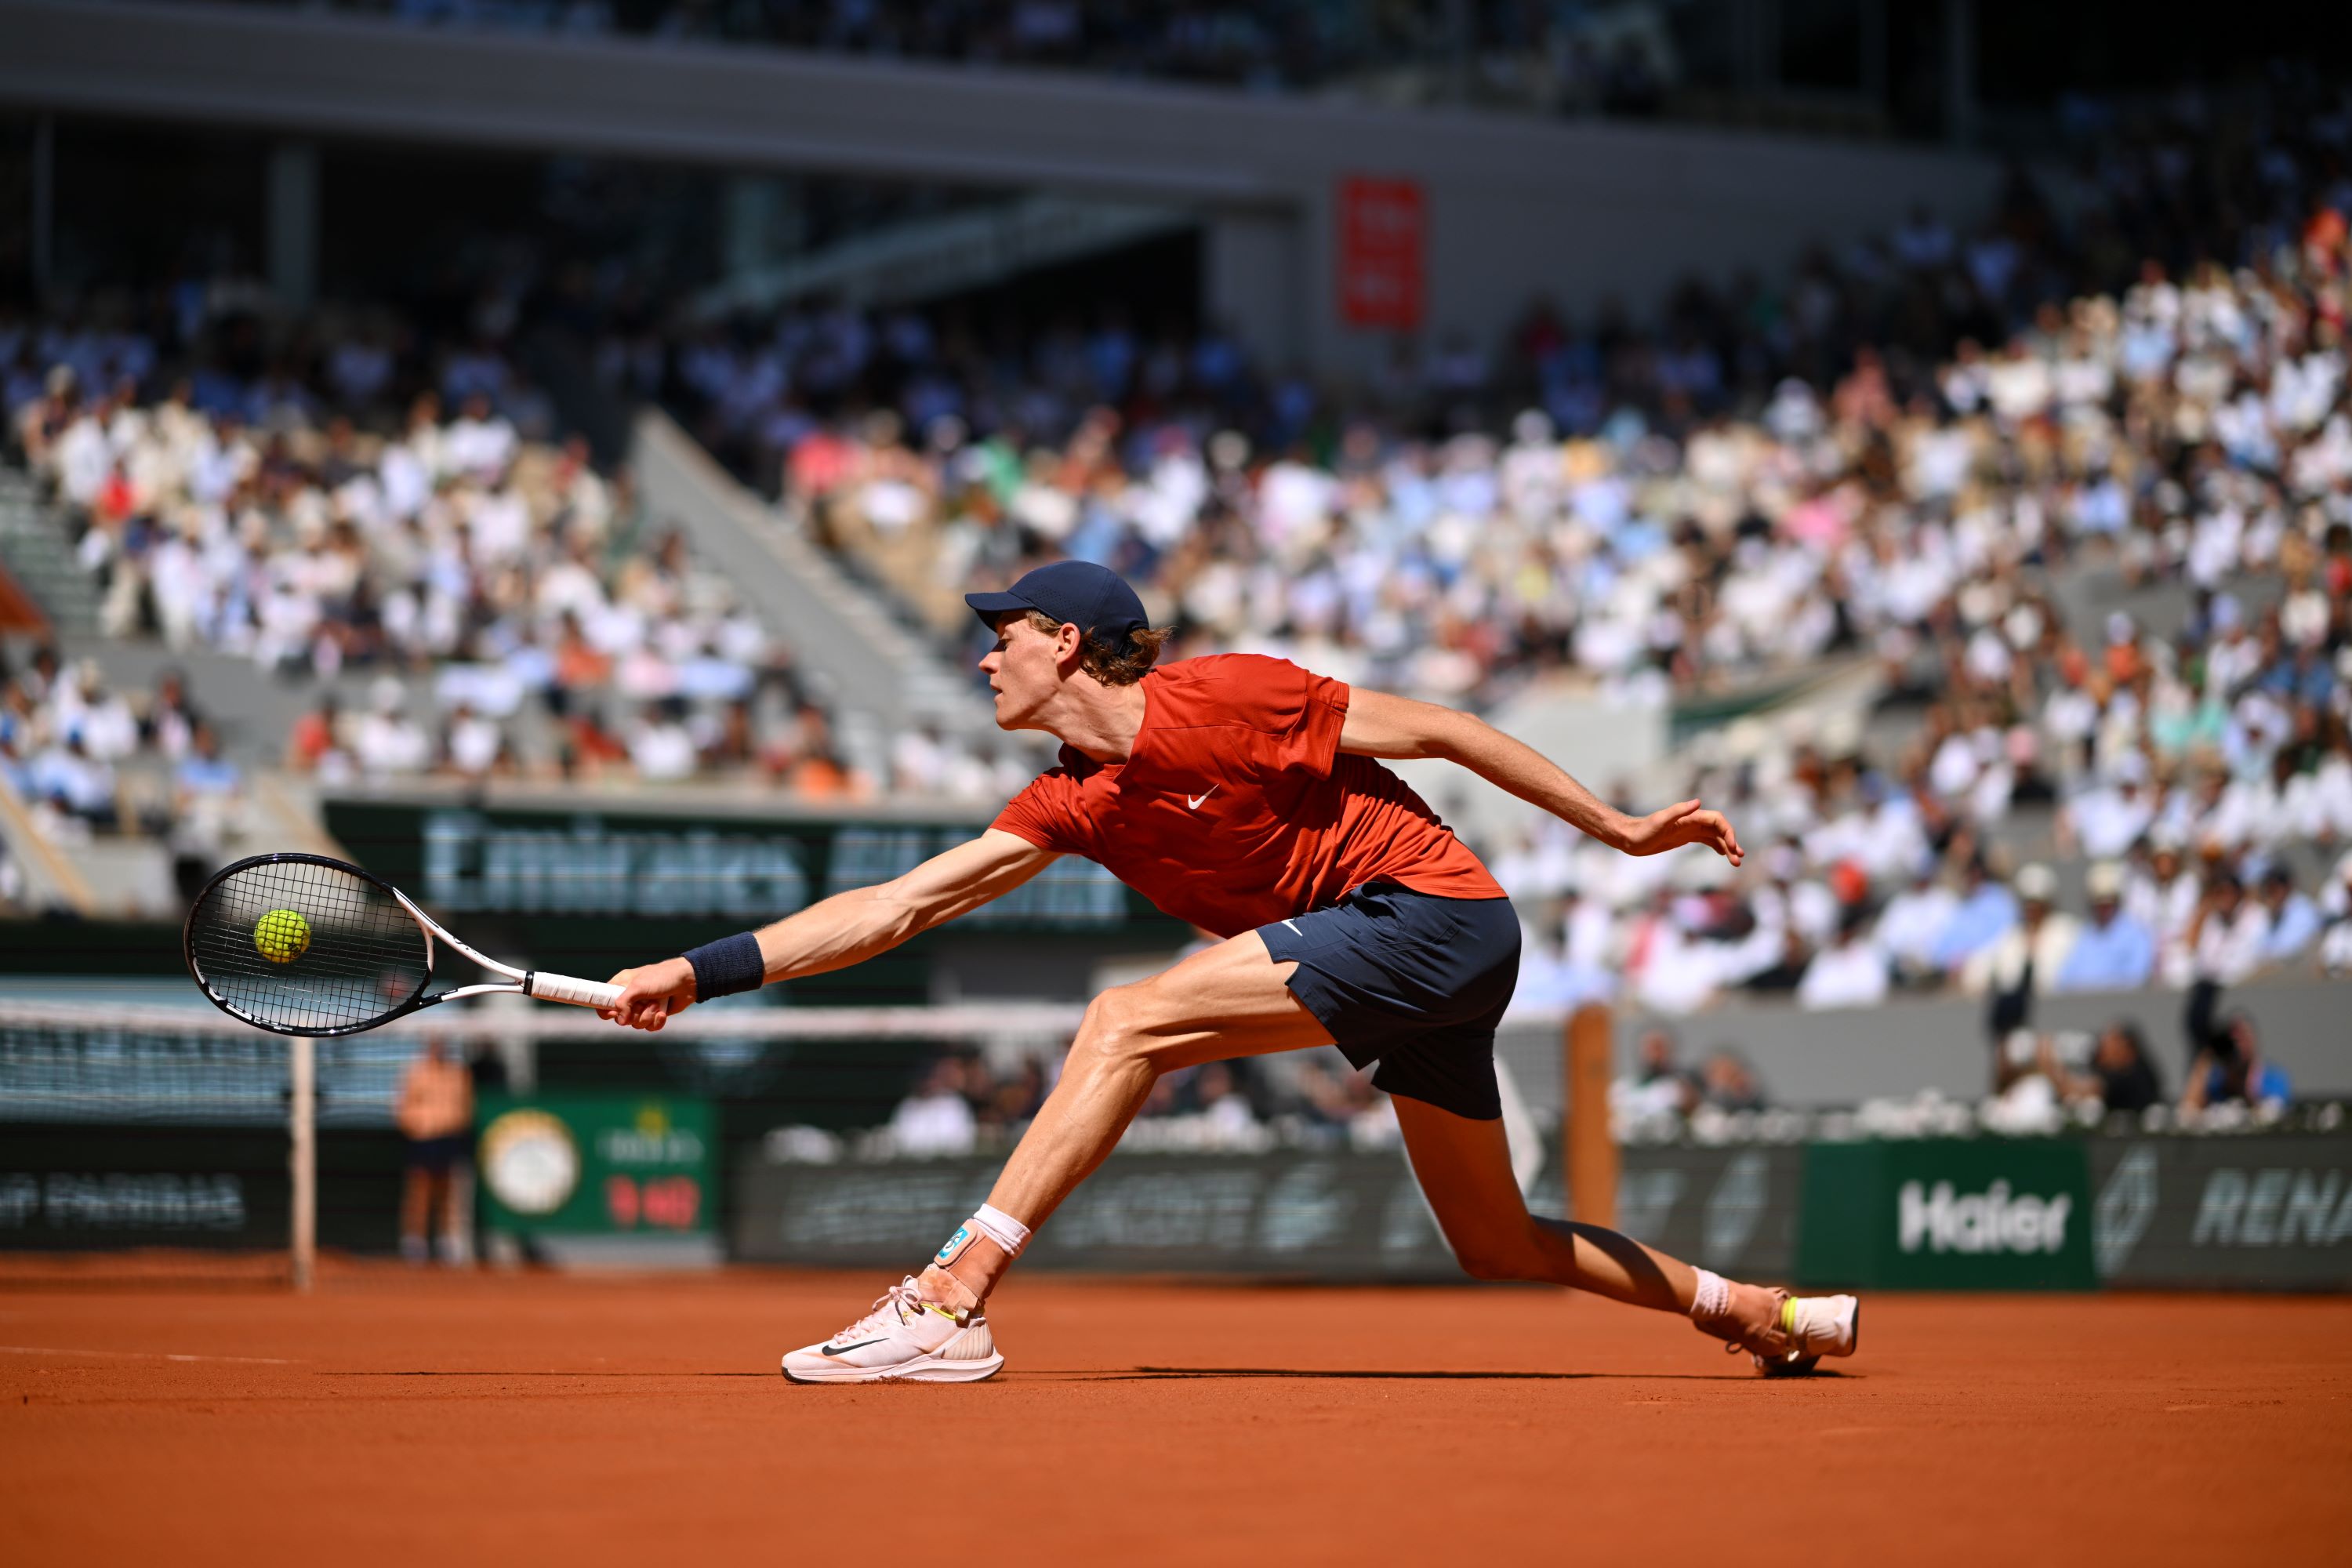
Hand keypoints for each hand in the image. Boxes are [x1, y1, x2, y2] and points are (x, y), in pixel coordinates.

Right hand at [602, 958, 695, 1031]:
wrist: (688, 981)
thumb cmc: (662, 977)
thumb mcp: (639, 985)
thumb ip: (624, 1002)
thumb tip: (620, 1021)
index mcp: (621, 985)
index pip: (603, 1001)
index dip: (606, 1011)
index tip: (613, 1014)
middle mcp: (630, 997)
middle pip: (620, 1018)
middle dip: (634, 1014)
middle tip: (644, 1004)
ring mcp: (642, 1007)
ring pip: (636, 1024)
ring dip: (647, 1016)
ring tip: (657, 1005)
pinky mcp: (655, 1014)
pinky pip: (649, 1027)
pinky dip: (656, 1022)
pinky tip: (663, 1013)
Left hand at [1612, 799, 1743, 865]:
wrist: (1630, 838)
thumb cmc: (1643, 830)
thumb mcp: (1660, 821)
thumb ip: (1679, 810)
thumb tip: (1698, 802)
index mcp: (1690, 816)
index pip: (1717, 820)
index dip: (1728, 832)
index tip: (1732, 848)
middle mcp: (1692, 821)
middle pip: (1719, 829)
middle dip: (1731, 843)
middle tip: (1739, 860)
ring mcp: (1689, 830)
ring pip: (1715, 837)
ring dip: (1727, 848)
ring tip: (1736, 862)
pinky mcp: (1684, 838)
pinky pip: (1706, 841)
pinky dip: (1717, 847)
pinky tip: (1724, 855)